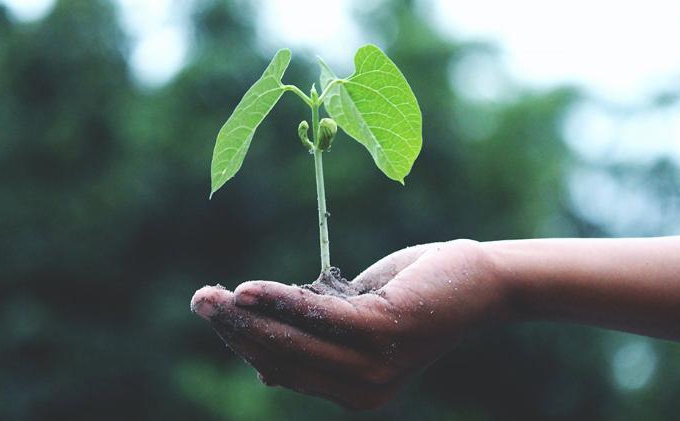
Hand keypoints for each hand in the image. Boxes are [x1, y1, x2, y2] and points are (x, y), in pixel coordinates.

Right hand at [190, 239, 509, 409]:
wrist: (480, 281)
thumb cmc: (415, 295)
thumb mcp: (358, 320)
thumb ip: (317, 339)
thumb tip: (263, 367)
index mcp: (354, 391)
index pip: (285, 369)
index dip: (245, 343)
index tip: (216, 314)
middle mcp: (363, 390)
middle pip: (282, 358)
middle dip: (235, 330)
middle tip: (199, 300)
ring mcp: (374, 366)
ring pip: (294, 341)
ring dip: (247, 317)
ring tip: (211, 296)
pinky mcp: (384, 333)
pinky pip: (318, 317)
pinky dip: (281, 301)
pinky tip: (248, 289)